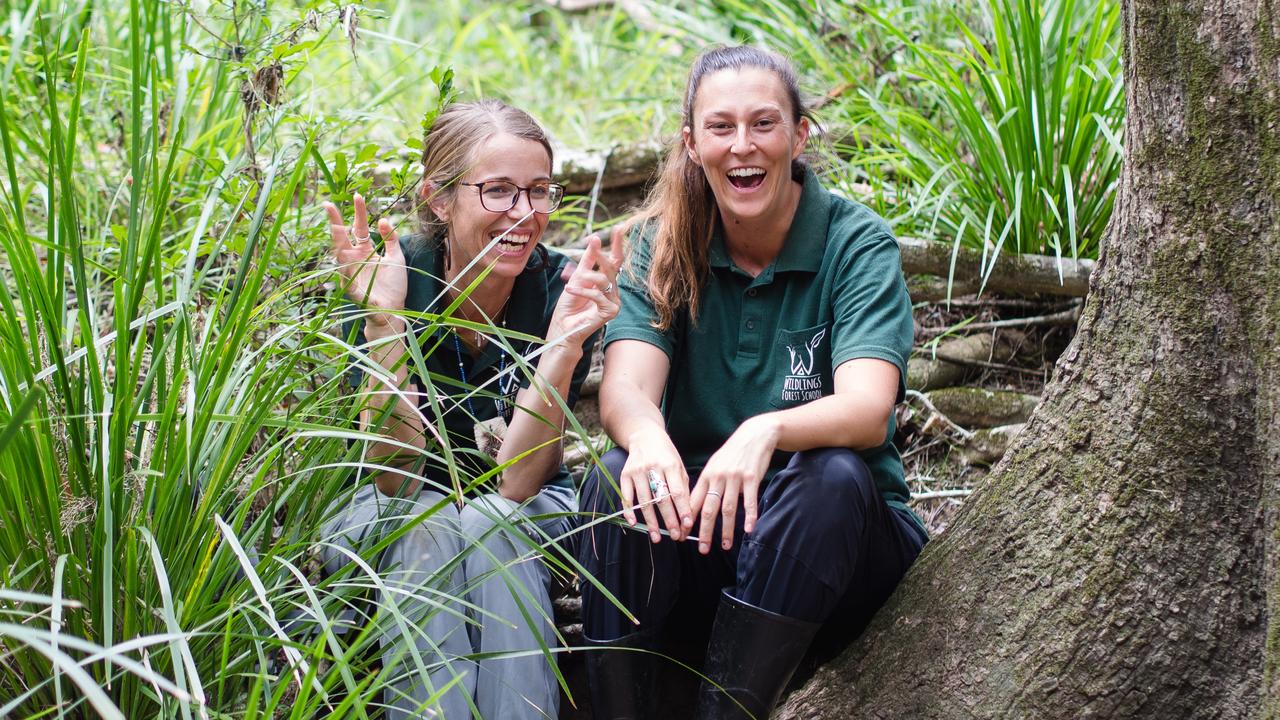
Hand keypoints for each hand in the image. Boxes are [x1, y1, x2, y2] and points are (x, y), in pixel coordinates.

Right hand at [326, 193, 406, 328]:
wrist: (394, 310)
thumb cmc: (394, 285)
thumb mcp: (397, 257)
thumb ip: (390, 238)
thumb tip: (383, 219)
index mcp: (366, 251)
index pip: (359, 227)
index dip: (359, 212)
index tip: (358, 195)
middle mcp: (355, 259)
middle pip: (343, 237)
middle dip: (336, 221)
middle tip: (328, 204)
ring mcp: (351, 273)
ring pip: (340, 254)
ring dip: (337, 241)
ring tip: (335, 225)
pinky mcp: (352, 288)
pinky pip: (346, 277)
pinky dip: (344, 269)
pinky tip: (342, 257)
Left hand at [547, 227, 623, 346]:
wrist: (563, 327)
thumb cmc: (569, 305)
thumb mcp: (577, 277)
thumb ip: (588, 260)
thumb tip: (595, 238)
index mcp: (607, 283)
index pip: (616, 261)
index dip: (618, 244)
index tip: (619, 227)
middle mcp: (614, 292)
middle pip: (612, 268)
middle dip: (601, 256)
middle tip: (593, 245)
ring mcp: (614, 302)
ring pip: (604, 280)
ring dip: (586, 278)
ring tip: (571, 282)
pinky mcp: (611, 312)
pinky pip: (597, 295)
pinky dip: (582, 291)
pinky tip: (571, 290)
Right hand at [618, 425, 693, 542]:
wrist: (645, 436)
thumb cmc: (666, 455)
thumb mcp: (679, 466)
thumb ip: (683, 488)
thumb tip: (687, 514)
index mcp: (670, 465)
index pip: (677, 492)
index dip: (682, 510)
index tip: (687, 525)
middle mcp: (653, 467)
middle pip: (661, 499)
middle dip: (669, 520)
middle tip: (674, 536)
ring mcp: (637, 471)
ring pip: (644, 501)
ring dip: (651, 521)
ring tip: (656, 537)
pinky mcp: (625, 474)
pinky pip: (626, 496)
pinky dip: (629, 511)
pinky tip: (634, 523)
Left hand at [689, 415, 779, 553]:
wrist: (754, 435)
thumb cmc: (733, 453)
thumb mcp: (715, 464)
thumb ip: (707, 484)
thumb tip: (696, 505)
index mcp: (706, 476)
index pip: (693, 502)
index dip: (687, 521)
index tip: (682, 536)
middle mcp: (718, 478)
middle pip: (708, 509)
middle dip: (704, 531)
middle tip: (702, 549)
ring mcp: (735, 478)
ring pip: (728, 508)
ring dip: (726, 529)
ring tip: (725, 545)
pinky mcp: (751, 478)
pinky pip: (750, 501)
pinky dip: (749, 516)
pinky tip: (748, 529)